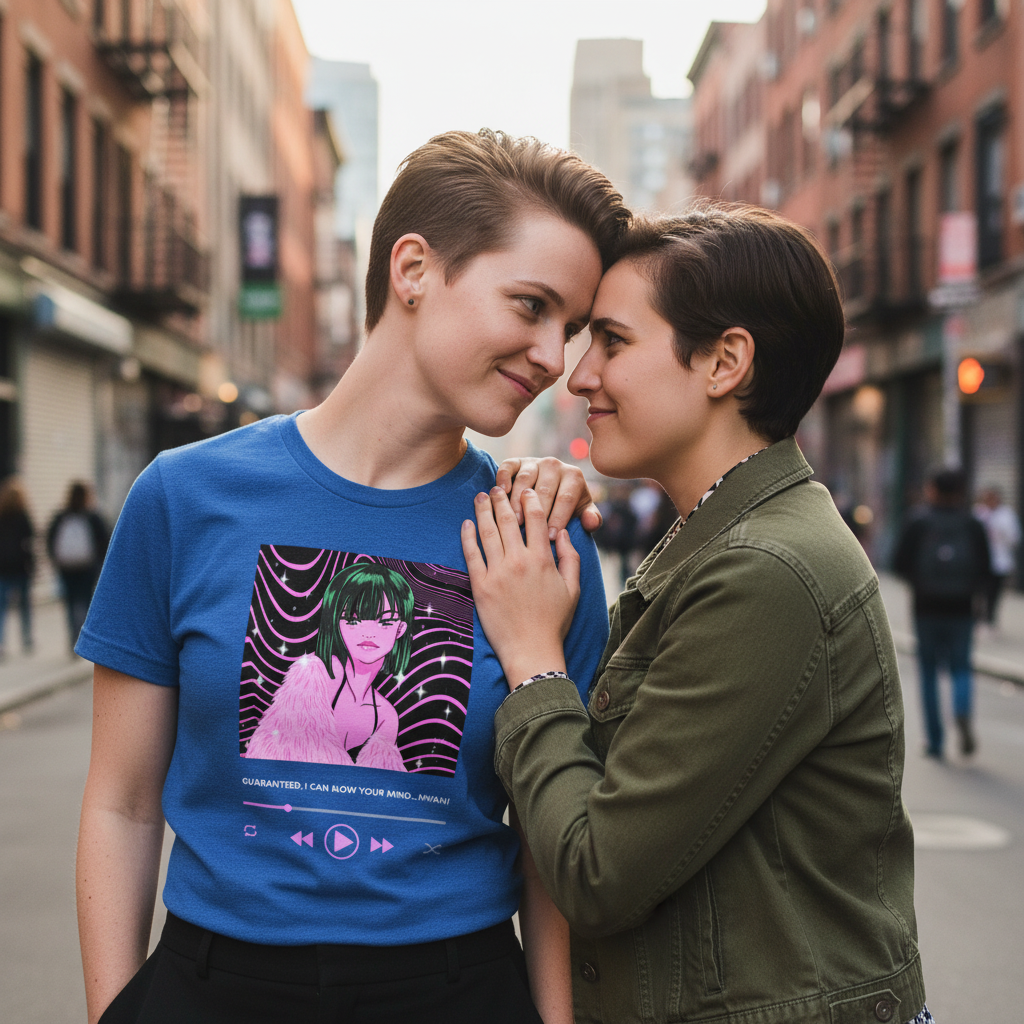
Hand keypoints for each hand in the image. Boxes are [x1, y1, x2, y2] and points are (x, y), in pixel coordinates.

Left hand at [462, 487, 579, 688]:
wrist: (531, 651)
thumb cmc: (554, 622)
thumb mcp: (572, 588)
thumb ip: (570, 558)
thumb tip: (564, 533)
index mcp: (542, 559)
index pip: (536, 518)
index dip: (530, 500)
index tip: (525, 491)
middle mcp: (519, 561)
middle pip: (508, 520)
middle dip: (502, 499)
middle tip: (497, 487)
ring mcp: (497, 572)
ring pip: (487, 532)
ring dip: (483, 511)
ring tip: (481, 497)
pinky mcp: (480, 585)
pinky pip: (471, 554)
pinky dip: (468, 536)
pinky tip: (466, 524)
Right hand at [496, 457, 602, 538]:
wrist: (550, 490)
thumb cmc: (568, 507)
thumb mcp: (583, 512)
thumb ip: (592, 518)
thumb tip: (590, 522)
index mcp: (573, 476)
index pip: (566, 498)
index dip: (558, 518)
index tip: (550, 537)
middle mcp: (555, 465)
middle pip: (545, 489)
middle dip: (537, 512)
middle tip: (528, 532)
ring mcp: (534, 462)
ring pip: (525, 479)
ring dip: (518, 500)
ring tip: (515, 520)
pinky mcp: (517, 462)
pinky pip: (508, 466)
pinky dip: (503, 477)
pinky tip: (501, 492)